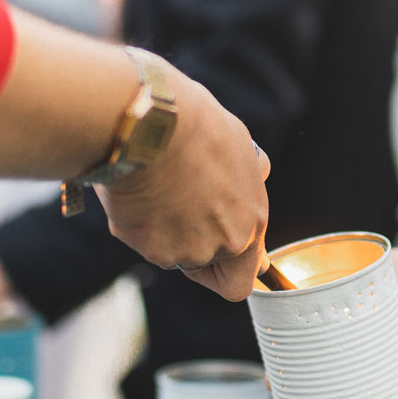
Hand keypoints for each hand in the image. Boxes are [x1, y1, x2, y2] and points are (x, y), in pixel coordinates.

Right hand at [98, 66, 269, 300]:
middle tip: (175, 206)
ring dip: (163, 229)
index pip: (244, 275)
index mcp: (252, 220)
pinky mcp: (151, 247)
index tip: (217, 262)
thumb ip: (248, 173)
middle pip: (204, 263)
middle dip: (190, 241)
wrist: (152, 123)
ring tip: (155, 184)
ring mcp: (186, 250)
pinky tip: (137, 189)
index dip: (229, 268)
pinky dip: (137, 223)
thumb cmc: (196, 125)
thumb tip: (260, 173)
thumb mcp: (238, 144)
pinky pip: (142, 241)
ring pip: (171, 251)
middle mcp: (224, 243)